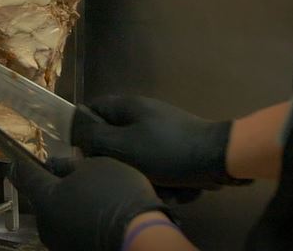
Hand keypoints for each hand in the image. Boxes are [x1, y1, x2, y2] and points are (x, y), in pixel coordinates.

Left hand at [9, 156, 168, 250]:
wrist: (138, 236)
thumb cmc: (116, 195)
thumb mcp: (96, 167)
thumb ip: (71, 165)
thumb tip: (56, 165)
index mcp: (46, 197)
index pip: (24, 176)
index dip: (20, 166)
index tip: (14, 162)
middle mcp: (45, 223)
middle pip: (42, 198)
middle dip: (52, 186)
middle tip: (70, 176)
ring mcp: (58, 241)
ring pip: (56, 215)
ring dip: (66, 204)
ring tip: (90, 195)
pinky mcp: (72, 250)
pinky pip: (69, 229)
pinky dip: (77, 219)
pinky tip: (95, 213)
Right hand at [72, 95, 250, 190]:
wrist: (215, 158)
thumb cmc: (166, 149)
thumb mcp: (124, 145)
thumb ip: (95, 138)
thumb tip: (76, 134)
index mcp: (128, 106)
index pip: (92, 110)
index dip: (83, 131)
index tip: (83, 155)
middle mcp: (142, 114)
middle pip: (114, 138)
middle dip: (118, 161)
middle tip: (124, 174)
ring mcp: (160, 130)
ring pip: (136, 157)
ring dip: (143, 175)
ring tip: (154, 184)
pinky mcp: (175, 148)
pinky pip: (158, 165)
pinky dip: (162, 178)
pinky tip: (171, 187)